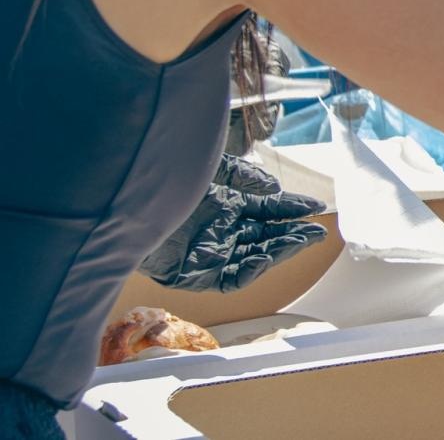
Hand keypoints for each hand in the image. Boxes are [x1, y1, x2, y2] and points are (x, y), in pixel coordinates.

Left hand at [139, 154, 326, 291]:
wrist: (125, 197)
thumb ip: (245, 175)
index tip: (316, 207)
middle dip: (292, 233)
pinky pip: (228, 279)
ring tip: (302, 241)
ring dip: (280, 251)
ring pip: (253, 256)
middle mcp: (218, 229)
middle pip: (264, 235)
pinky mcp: (193, 275)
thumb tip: (273, 189)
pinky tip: (264, 257)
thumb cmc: (165, 177)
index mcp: (223, 205)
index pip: (266, 210)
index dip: (292, 209)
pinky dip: (249, 271)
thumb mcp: (212, 167)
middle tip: (317, 232)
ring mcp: (207, 252)